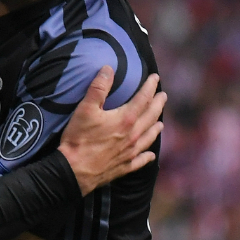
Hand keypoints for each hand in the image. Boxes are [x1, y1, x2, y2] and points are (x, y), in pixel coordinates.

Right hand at [57, 67, 164, 195]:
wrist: (75, 170)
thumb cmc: (79, 138)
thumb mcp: (85, 109)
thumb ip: (98, 88)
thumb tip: (108, 69)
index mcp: (125, 119)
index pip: (143, 99)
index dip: (150, 87)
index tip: (155, 78)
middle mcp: (133, 135)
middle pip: (151, 117)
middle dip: (158, 105)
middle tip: (164, 96)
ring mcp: (131, 152)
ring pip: (149, 137)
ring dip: (156, 128)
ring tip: (161, 122)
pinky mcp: (125, 166)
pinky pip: (141, 160)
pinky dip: (147, 156)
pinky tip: (151, 154)